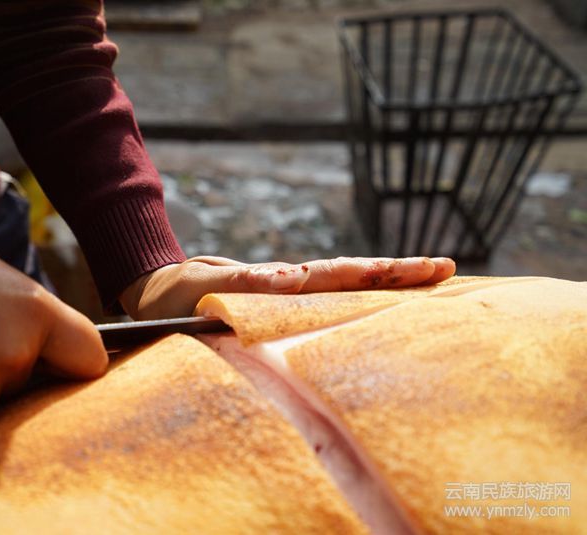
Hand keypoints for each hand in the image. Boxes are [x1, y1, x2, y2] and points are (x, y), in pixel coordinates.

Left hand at [120, 256, 455, 319]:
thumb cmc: (175, 294)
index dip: (384, 273)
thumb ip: (243, 283)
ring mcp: (283, 293)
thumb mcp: (205, 287)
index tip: (429, 267)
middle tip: (448, 269)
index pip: (342, 275)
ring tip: (428, 281)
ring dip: (383, 284)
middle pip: (352, 276)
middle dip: (399, 274)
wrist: (154, 289)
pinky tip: (373, 306)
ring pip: (342, 286)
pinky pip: (320, 302)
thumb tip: (291, 279)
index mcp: (280, 281)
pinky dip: (352, 299)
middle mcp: (289, 286)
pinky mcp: (273, 304)